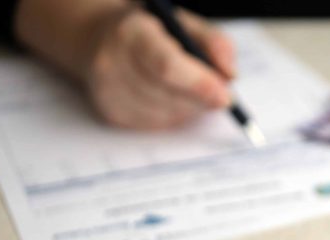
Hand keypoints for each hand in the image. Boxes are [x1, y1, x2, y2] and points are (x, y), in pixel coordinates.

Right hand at [84, 6, 235, 128]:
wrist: (99, 40)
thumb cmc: (152, 32)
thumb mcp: (184, 24)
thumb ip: (214, 43)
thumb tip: (230, 76)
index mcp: (133, 33)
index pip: (167, 66)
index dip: (199, 85)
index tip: (225, 97)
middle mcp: (113, 62)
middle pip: (169, 96)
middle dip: (201, 99)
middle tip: (218, 93)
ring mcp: (108, 91)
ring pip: (167, 115)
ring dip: (190, 109)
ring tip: (191, 90)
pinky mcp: (112, 114)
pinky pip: (157, 125)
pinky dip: (174, 116)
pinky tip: (171, 98)